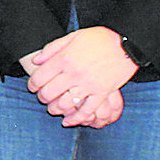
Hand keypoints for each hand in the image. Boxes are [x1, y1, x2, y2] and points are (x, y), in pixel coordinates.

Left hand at [20, 25, 137, 126]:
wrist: (126, 43)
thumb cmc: (99, 38)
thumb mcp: (73, 37)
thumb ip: (53, 48)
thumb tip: (36, 61)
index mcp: (65, 58)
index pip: (40, 77)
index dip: (32, 84)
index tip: (32, 86)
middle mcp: (74, 73)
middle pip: (50, 93)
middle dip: (42, 98)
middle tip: (42, 97)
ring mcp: (89, 85)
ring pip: (65, 104)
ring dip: (55, 109)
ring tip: (53, 108)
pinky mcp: (102, 93)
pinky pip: (86, 111)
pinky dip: (75, 119)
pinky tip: (68, 121)